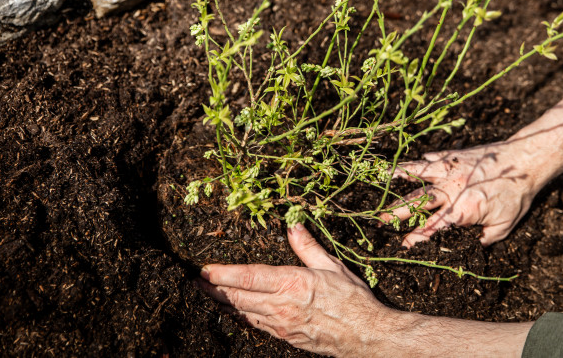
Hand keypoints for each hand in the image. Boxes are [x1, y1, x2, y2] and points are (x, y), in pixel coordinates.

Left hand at [196, 223, 398, 356]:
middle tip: (196, 281)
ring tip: (207, 294)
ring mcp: (281, 325)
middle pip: (238, 297)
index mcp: (292, 283)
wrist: (366, 335)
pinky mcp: (285, 337)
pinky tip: (235, 312)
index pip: (249, 276)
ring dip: (223, 303)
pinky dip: (241, 316)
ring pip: (243, 312)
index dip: (223, 273)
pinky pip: (256, 325)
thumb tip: (292, 225)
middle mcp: (282, 306)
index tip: (205, 269)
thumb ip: (307, 246)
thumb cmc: (352, 300)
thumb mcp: (332, 266)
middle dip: (214, 289)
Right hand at [390, 142, 540, 246]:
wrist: (525, 160)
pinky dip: (419, 162)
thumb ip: (483, 239)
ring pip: (419, 174)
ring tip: (382, 178)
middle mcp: (450, 188)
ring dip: (400, 178)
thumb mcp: (504, 226)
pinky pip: (432, 159)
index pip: (433, 228)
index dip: (416, 238)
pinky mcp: (454, 156)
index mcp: (461, 209)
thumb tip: (468, 249)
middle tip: (379, 219)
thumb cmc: (517, 194)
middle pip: (417, 201)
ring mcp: (450, 169)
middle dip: (397, 211)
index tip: (403, 246)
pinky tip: (408, 163)